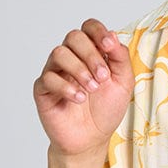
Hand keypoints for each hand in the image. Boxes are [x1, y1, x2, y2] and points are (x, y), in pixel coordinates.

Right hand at [32, 18, 134, 157]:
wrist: (92, 139)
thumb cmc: (106, 110)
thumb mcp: (123, 83)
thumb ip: (120, 58)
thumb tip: (113, 35)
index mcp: (90, 53)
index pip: (88, 27)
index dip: (98, 31)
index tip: (109, 45)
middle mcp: (71, 58)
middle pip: (74, 37)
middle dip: (91, 54)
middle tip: (103, 77)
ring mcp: (55, 72)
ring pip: (59, 53)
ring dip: (79, 70)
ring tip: (92, 89)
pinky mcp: (43, 89)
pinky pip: (48, 78)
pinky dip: (66, 87)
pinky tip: (78, 99)